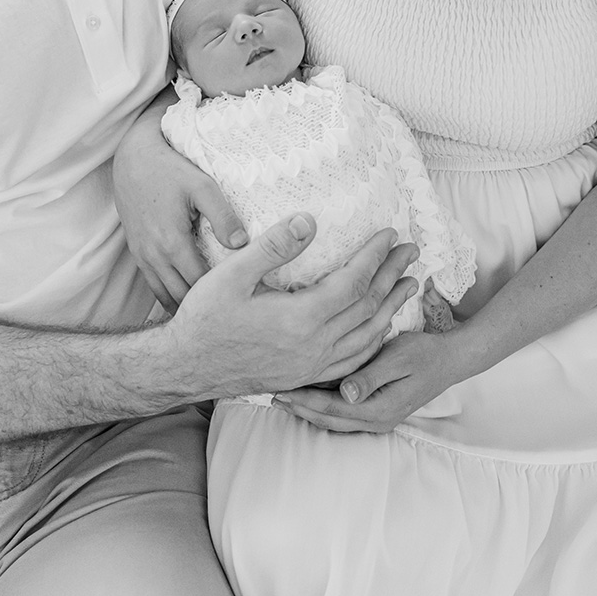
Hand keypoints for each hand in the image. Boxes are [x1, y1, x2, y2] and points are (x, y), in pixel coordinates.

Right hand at [114, 118, 245, 312]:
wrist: (131, 159)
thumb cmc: (170, 170)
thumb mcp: (202, 186)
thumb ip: (223, 216)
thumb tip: (243, 245)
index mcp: (172, 243)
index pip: (202, 283)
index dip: (224, 295)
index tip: (246, 301)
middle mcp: (154, 256)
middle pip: (184, 296)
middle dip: (207, 307)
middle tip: (234, 315)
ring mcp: (142, 257)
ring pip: (166, 296)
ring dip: (188, 307)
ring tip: (214, 317)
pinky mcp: (137, 253)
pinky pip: (154, 286)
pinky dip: (171, 297)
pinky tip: (189, 304)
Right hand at [168, 214, 421, 397]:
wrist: (184, 367)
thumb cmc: (204, 318)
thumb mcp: (231, 274)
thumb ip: (273, 247)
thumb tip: (309, 220)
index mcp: (300, 318)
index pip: (353, 281)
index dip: (375, 255)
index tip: (391, 233)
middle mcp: (314, 345)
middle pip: (368, 307)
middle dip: (392, 275)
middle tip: (412, 251)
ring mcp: (311, 364)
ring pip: (367, 337)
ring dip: (391, 308)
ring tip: (409, 286)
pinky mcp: (304, 375)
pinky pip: (353, 360)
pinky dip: (374, 341)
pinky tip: (379, 330)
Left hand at [269, 324, 469, 432]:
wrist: (449, 360)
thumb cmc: (424, 354)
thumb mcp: (398, 359)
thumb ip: (370, 377)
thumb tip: (346, 393)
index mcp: (379, 409)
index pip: (331, 408)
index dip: (302, 400)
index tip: (279, 390)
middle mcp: (376, 420)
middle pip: (328, 419)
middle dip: (298, 408)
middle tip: (270, 395)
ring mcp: (377, 418)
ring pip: (333, 420)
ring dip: (308, 409)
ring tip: (283, 397)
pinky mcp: (377, 410)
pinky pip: (343, 414)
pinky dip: (322, 407)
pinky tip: (308, 396)